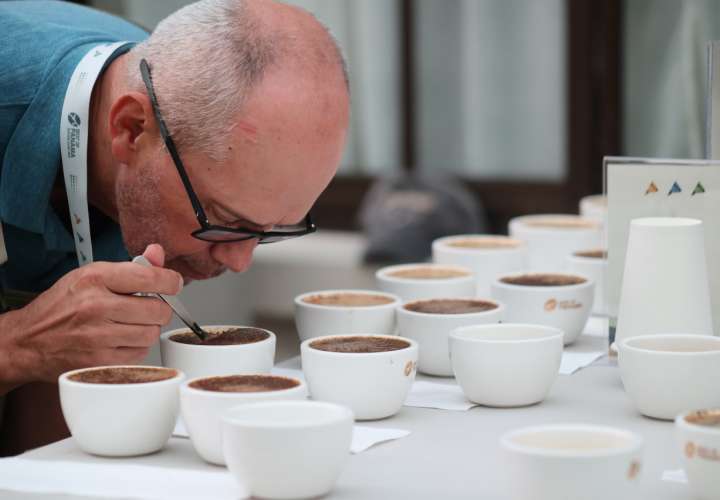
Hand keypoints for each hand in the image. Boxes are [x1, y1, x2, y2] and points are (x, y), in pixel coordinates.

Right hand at [0, 244, 181, 389]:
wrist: (27, 340)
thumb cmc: (61, 306)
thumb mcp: (91, 275)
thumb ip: (131, 266)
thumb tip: (158, 254)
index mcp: (95, 278)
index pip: (150, 277)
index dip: (171, 281)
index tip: (174, 283)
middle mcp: (96, 306)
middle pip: (158, 310)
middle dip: (160, 309)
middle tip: (149, 307)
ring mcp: (97, 336)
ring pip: (151, 334)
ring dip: (147, 329)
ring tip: (130, 324)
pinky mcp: (99, 361)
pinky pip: (139, 354)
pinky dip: (135, 347)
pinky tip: (120, 340)